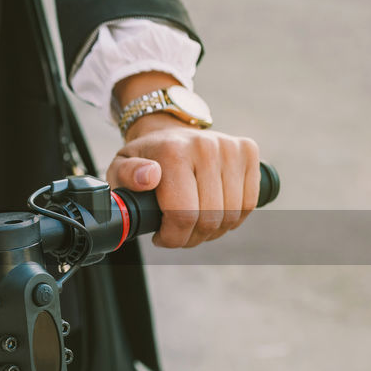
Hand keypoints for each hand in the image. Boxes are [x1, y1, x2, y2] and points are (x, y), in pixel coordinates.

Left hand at [106, 108, 259, 248]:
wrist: (168, 132)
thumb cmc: (145, 158)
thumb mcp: (121, 167)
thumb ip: (126, 175)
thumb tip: (148, 177)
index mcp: (173, 152)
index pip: (183, 215)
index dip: (174, 237)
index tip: (162, 238)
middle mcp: (205, 146)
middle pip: (209, 218)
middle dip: (191, 237)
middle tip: (178, 234)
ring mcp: (230, 147)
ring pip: (231, 215)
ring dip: (213, 231)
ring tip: (194, 225)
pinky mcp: (247, 151)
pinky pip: (249, 202)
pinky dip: (233, 217)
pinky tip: (215, 215)